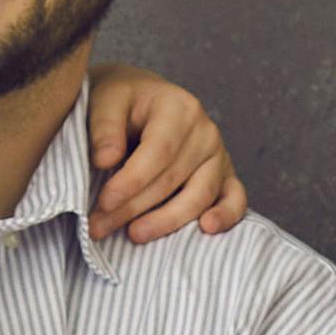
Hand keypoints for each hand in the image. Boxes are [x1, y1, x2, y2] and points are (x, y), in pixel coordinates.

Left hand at [86, 69, 256, 238]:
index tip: (104, 202)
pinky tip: (206, 230)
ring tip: (135, 234)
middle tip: (100, 226)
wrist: (141, 100)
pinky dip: (225, 216)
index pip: (158, 151)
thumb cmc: (122, 102)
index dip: (132, 181)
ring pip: (199, 196)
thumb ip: (105, 128)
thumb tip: (105, 160)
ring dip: (166, 221)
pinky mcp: (226, 177)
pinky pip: (235, 200)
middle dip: (134, 207)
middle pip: (173, 179)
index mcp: (179, 108)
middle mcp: (205, 132)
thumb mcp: (105, 101)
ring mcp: (219, 156)